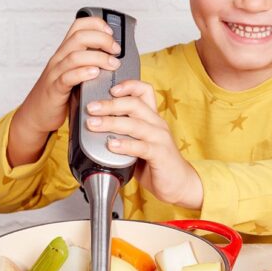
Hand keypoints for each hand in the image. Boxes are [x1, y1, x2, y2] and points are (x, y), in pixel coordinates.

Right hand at [8, 16, 121, 166]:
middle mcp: (60, 58)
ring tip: (113, 64)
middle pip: (79, 37)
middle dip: (102, 40)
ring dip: (98, 57)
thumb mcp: (76, 73)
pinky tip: (95, 74)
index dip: (96, 24)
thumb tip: (116, 59)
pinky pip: (67, 77)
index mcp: (66, 52)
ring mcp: (56, 73)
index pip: (79, 26)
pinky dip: (82, 73)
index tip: (112, 33)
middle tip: (116, 50)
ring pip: (75, 56)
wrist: (36, 113)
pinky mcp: (54, 89)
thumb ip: (90, 64)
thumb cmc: (60, 94)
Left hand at [86, 80, 203, 209]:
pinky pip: (141, 146)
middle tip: (91, 107)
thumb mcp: (140, 142)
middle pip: (134, 104)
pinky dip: (124, 145)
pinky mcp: (160, 154)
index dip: (128, 86)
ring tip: (94, 124)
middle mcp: (157, 124)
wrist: (180, 184)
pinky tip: (112, 145)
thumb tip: (97, 126)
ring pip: (134, 124)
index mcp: (152, 118)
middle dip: (110, 104)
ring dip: (111, 122)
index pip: (144, 91)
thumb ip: (124, 133)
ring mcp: (160, 138)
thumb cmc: (157, 164)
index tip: (110, 89)